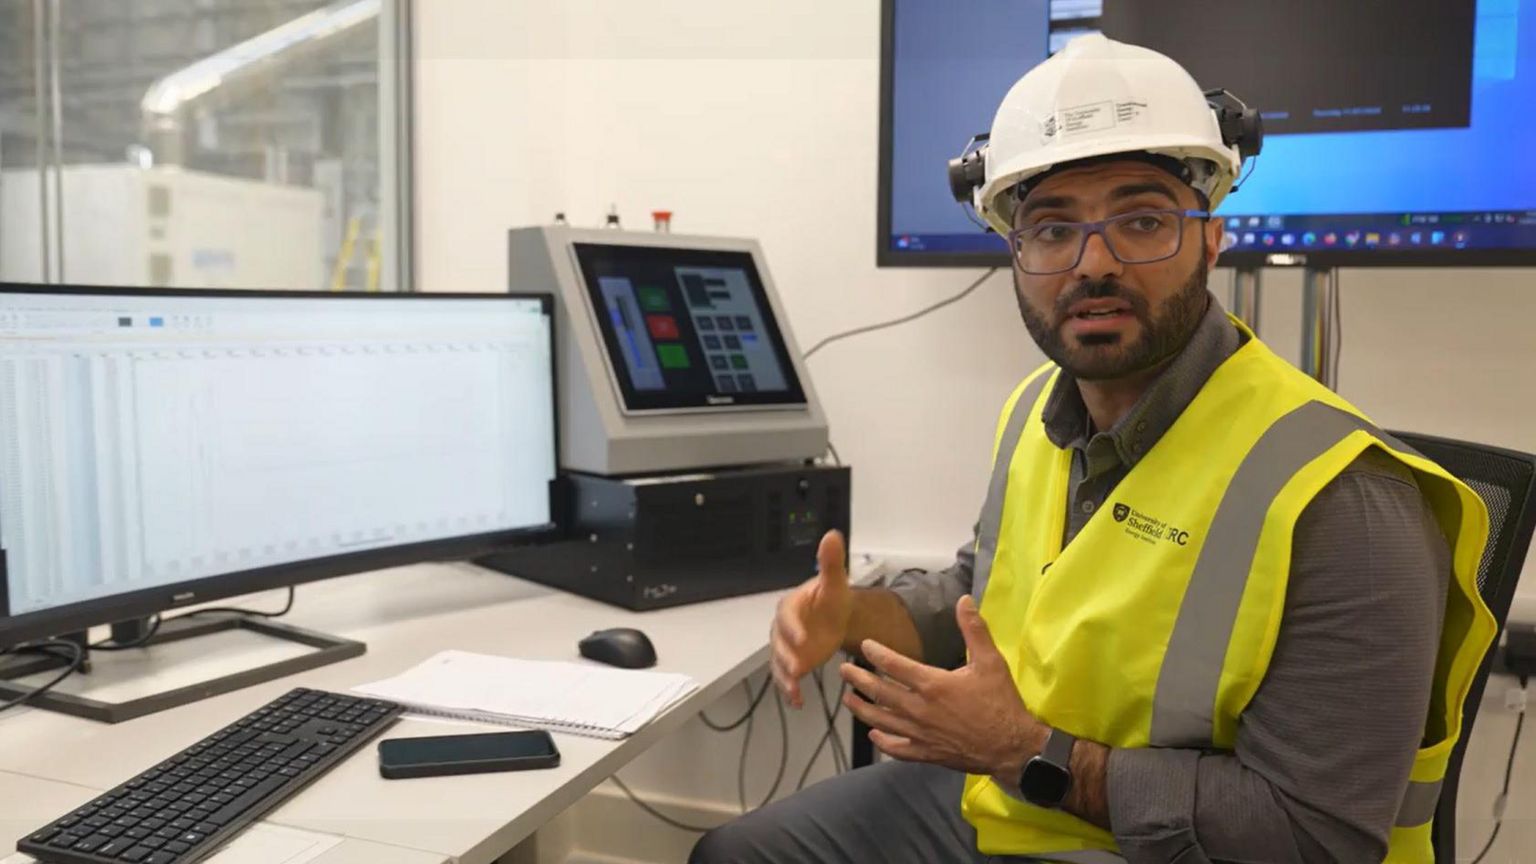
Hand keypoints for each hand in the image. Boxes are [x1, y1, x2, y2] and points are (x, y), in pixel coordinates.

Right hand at [770, 530, 853, 708]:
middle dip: (785, 657)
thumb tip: (832, 535)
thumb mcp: (836, 582)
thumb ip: (832, 562)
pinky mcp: (791, 662)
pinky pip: (786, 676)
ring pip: (779, 663)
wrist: (836, 617)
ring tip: (794, 690)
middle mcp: (783, 628)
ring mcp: (786, 647)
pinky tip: (797, 701)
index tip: (803, 640)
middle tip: (796, 670)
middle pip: (778, 643)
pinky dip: (789, 688)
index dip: (792, 628)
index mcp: (790, 606)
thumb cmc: (832, 599)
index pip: (786, 617)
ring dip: (785, 677)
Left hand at [840, 594, 1044, 785]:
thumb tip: (964, 599)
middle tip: (843, 671)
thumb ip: (974, 629)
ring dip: (862, 710)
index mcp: (932, 684)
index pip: (894, 665)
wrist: (1011, 747)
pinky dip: (882, 741)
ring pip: (881, 721)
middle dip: (859, 680)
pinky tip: (874, 734)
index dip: (876, 653)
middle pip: (880, 693)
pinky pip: (897, 749)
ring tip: (848, 700)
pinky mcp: (926, 754)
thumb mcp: (991, 661)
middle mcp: (919, 709)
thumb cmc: (1000, 702)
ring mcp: (920, 734)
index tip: (865, 645)